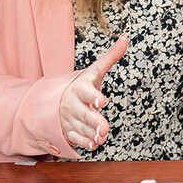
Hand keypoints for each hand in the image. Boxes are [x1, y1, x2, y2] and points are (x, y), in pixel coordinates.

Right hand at [58, 35, 126, 150]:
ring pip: (80, 127)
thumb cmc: (81, 85)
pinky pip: (75, 137)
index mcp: (80, 88)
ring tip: (102, 137)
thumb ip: (110, 57)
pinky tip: (93, 145)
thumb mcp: (94, 71)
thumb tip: (125, 38)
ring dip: (91, 133)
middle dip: (94, 120)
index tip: (102, 101)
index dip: (93, 96)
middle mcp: (73, 104)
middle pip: (83, 113)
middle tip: (105, 128)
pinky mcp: (69, 130)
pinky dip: (83, 142)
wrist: (57, 99)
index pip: (85, 91)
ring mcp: (70, 119)